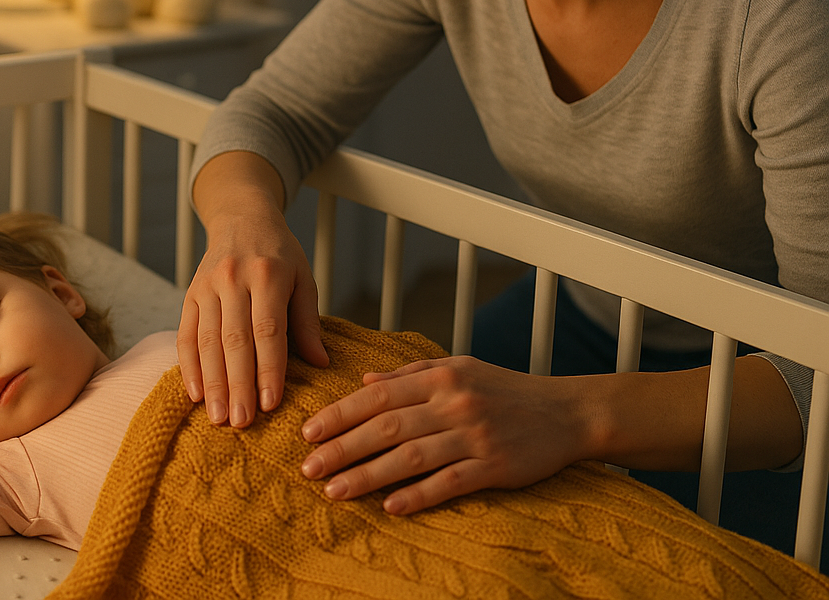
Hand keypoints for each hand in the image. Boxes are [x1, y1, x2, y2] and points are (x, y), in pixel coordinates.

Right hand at [178, 153, 326, 428]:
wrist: (241, 217)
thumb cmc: (279, 253)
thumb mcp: (303, 277)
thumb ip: (307, 321)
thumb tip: (321, 364)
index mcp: (268, 274)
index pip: (268, 329)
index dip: (268, 368)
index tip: (270, 403)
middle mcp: (234, 279)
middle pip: (235, 340)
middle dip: (238, 384)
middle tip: (241, 423)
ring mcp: (208, 285)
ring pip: (208, 341)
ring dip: (212, 383)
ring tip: (218, 418)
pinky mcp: (190, 293)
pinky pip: (186, 334)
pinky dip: (189, 366)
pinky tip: (195, 394)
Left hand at [299, 356, 589, 513]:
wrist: (566, 412)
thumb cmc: (504, 389)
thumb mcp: (457, 367)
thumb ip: (410, 373)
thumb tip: (365, 379)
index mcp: (440, 375)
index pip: (379, 394)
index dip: (341, 413)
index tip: (310, 431)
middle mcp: (453, 402)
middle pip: (387, 426)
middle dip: (343, 447)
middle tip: (308, 467)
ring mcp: (474, 435)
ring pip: (410, 456)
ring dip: (368, 474)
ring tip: (334, 490)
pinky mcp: (494, 466)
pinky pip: (449, 482)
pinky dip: (418, 494)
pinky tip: (390, 506)